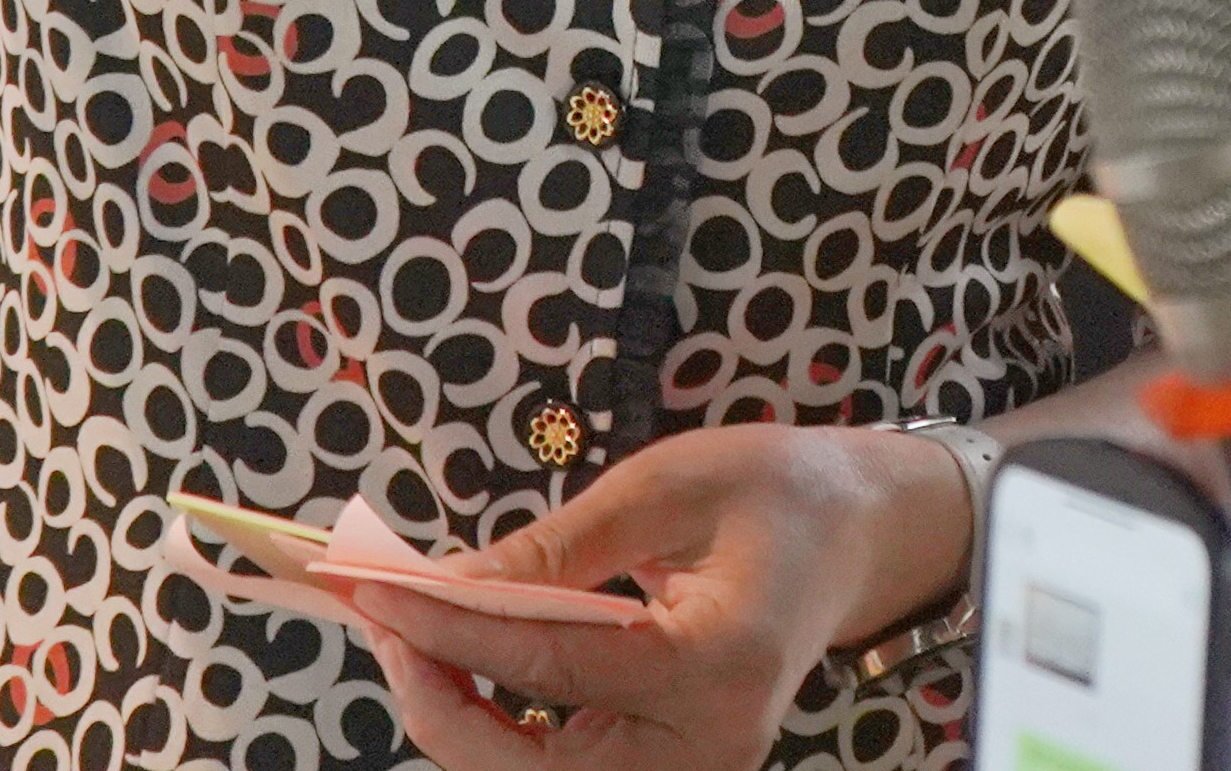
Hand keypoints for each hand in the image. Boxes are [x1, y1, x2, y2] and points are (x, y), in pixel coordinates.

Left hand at [340, 424, 957, 770]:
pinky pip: (558, 767)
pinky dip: (495, 722)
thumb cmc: (777, 492)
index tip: (372, 589)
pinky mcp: (669, 767)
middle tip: (383, 620)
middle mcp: (707, 748)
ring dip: (458, 718)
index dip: (447, 628)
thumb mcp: (666, 488)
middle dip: (440, 702)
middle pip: (532, 766)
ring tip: (410, 633)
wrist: (858, 537)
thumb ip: (554, 551)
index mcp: (719, 667)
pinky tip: (458, 660)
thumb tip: (441, 583)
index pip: (549, 667)